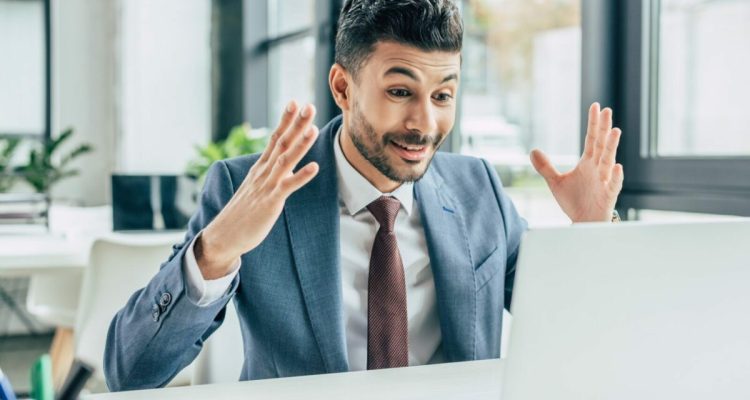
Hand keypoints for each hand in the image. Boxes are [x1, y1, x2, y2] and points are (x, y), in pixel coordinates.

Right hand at [195, 102, 319, 277]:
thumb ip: (268, 175)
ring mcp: (266, 186)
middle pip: (282, 143)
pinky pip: (287, 187)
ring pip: (285, 160)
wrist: (224, 236)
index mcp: (260, 168)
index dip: (285, 120)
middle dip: (296, 124)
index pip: (274, 138)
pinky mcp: (270, 202)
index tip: (294, 102)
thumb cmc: (242, 214)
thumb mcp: (256, 188)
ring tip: (313, 128)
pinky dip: (301, 176)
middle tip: (309, 105)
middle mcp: (263, 173)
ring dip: (301, 144)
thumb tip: (279, 165)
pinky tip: (315, 167)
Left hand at [530, 103, 623, 222]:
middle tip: (607, 110)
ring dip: (612, 146)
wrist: (582, 222)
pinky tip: (616, 166)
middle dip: (603, 128)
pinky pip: (613, 184)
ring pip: (609, 161)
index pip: (592, 139)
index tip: (595, 106)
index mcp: (588, 163)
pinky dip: (615, 176)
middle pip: (602, 145)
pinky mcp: (608, 195)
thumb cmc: (574, 201)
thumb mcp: (556, 182)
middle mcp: (598, 168)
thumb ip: (546, 167)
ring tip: (615, 131)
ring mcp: (604, 181)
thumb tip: (532, 150)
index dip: (593, 123)